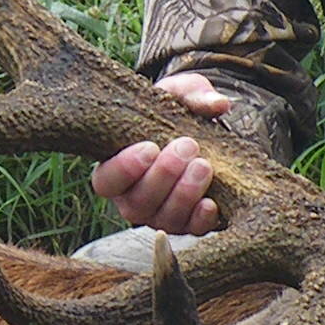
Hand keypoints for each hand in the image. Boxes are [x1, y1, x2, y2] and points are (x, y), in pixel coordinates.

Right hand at [92, 73, 231, 235]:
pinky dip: (201, 219)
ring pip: (163, 219)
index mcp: (117, 167)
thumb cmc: (178, 111)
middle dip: (162, 176)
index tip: (150, 147)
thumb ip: (193, 94)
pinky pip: (191, 230)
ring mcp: (161, 214)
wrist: (204, 132)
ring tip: (203, 165)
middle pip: (136, 204)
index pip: (106, 181)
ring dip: (183, 194)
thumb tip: (217, 104)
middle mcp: (133, 198)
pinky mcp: (189, 223)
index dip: (124, 169)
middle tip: (186, 146)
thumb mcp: (181, 94)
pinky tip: (211, 202)